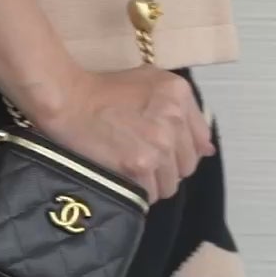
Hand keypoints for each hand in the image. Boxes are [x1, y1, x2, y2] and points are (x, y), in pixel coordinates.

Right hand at [32, 66, 212, 202]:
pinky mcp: (140, 164)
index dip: (180, 152)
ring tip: (129, 172)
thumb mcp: (148, 83)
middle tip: (140, 161)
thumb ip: (181, 111)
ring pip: (170, 184)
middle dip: (166, 169)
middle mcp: (175, 118)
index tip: (161, 152)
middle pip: (186, 166)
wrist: (66, 99)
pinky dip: (136, 192)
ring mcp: (159, 143)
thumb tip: (208, 151)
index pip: (201, 142)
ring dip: (152, 184)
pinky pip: (149, 193)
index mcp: (179, 94)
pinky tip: (121, 178)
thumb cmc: (102, 91)